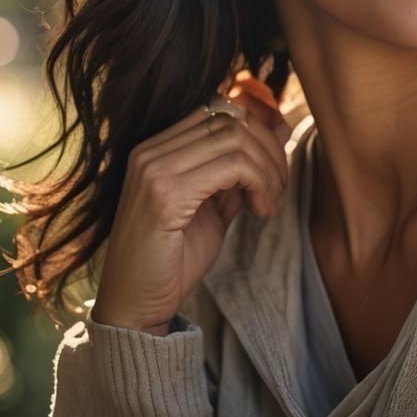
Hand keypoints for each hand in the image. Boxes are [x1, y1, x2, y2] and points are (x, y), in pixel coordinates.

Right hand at [90, 72, 292, 335]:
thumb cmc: (174, 259)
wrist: (135, 307)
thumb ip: (242, 167)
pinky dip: (259, 183)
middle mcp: (151, 150)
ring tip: (270, 201)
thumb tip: (281, 127)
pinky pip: (232, 166)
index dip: (257, 132)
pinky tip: (261, 210)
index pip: (219, 109)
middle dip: (269, 150)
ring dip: (267, 168)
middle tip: (278, 188)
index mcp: (157, 148)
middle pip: (231, 119)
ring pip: (235, 138)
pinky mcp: (165, 194)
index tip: (273, 169)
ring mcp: (154, 169)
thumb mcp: (216, 204)